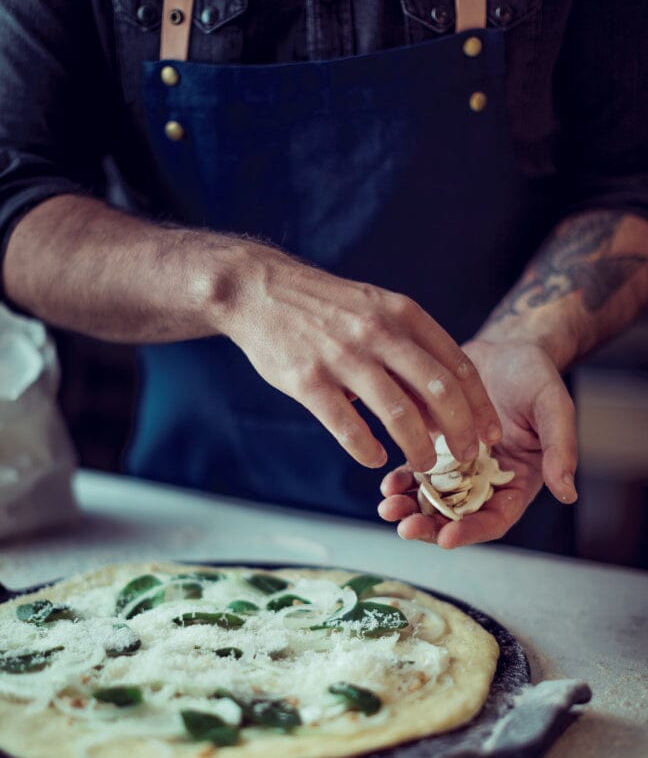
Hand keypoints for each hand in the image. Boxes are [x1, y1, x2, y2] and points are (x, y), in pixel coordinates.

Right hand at [221, 244, 501, 471]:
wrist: (261, 291)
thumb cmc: (327, 309)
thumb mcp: (377, 311)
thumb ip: (409, 352)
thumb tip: (440, 409)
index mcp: (402, 314)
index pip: (457, 365)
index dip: (480, 405)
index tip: (491, 435)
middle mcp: (378, 333)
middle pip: (438, 391)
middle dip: (461, 432)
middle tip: (467, 458)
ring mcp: (343, 356)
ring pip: (398, 414)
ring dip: (418, 448)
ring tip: (424, 466)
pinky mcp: (308, 380)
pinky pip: (348, 426)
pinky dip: (366, 450)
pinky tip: (374, 459)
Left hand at [378, 339, 577, 546]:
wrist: (506, 348)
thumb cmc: (536, 376)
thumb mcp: (554, 407)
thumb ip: (561, 448)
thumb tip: (568, 492)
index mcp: (517, 481)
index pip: (495, 518)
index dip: (472, 531)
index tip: (447, 538)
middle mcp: (485, 481)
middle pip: (456, 517)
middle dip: (430, 526)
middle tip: (405, 527)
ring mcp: (457, 467)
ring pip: (430, 500)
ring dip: (409, 508)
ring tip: (388, 508)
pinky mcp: (434, 448)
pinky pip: (414, 473)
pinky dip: (401, 482)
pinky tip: (387, 484)